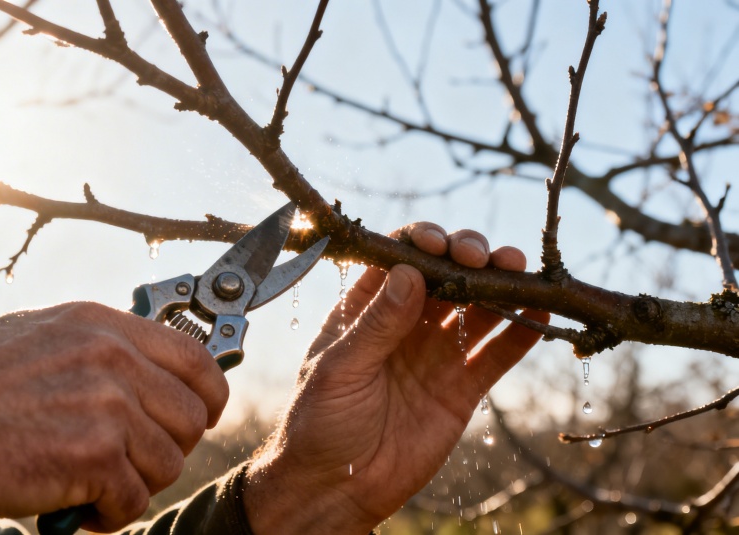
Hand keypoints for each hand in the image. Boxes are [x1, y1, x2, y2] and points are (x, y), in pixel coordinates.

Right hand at [0, 302, 228, 531]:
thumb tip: (144, 360)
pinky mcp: (95, 456)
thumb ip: (97, 344)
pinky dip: (112, 514)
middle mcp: (111, 357)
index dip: (209, 392)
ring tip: (98, 487)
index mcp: (101, 325)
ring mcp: (106, 405)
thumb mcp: (38, 336)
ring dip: (137, 483)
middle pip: (193, 415)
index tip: (203, 413)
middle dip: (170, 448)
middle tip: (134, 462)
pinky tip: (82, 508)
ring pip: (169, 460)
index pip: (195, 356)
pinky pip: (136, 498)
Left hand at [243, 224, 548, 534]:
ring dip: (501, 285)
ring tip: (520, 271)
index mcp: (367, 310)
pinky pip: (497, 354)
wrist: (338, 487)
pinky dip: (521, 332)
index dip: (423, 242)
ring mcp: (436, 353)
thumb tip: (409, 272)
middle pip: (446, 275)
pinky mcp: (461, 388)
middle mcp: (406, 323)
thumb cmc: (319, 423)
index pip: (400, 259)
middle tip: (484, 258)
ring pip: (477, 308)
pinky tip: (541, 311)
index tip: (440, 244)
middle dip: (469, 257)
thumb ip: (375, 325)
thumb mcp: (338, 370)